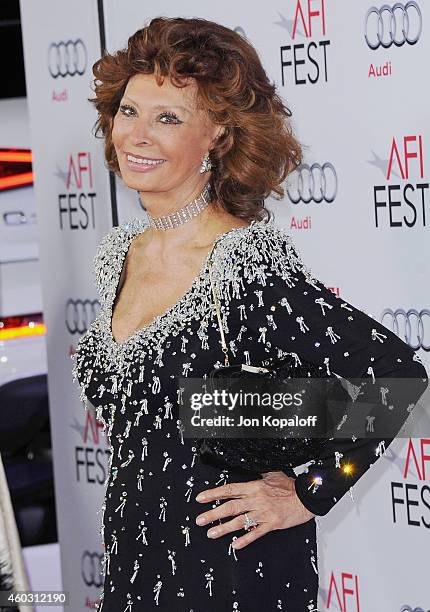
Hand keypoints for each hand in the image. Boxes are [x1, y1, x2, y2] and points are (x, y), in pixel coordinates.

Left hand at [195, 471, 315, 549]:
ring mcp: (264, 513)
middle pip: (231, 507)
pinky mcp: (272, 524)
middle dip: (213, 513)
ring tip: (211, 533)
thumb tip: (247, 466)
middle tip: (200, 519)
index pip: (230, 490)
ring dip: (224, 528)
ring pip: (240, 521)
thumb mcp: (272, 473)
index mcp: (254, 486)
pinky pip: (256, 533)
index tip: (201, 498)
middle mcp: (256, 500)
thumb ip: (258, 474)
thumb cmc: (289, 486)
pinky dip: (245, 539)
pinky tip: (235, 545)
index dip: (214, 494)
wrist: (306, 497)